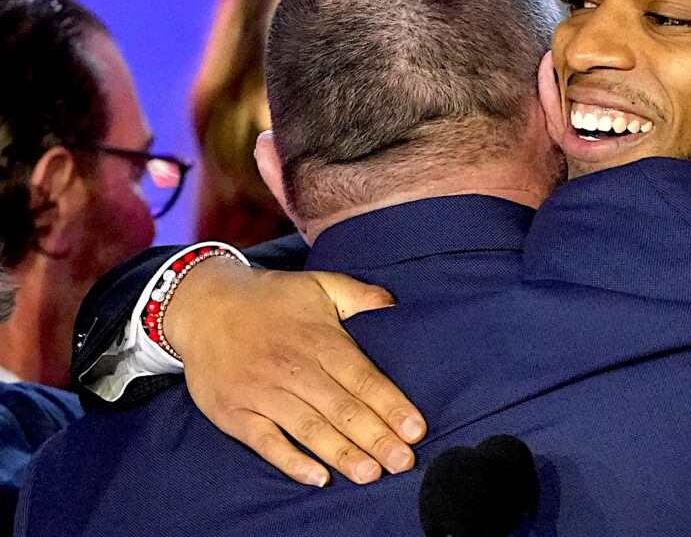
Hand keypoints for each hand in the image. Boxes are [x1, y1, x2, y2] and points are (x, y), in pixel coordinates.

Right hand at [163, 257, 425, 485]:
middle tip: (404, 461)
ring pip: (309, 429)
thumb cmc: (271, 297)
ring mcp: (262, 392)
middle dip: (376, 437)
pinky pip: (265, 442)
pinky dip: (290, 461)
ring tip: (371, 474)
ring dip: (342, 454)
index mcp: (320, 340)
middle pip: (342, 408)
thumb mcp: (319, 284)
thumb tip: (394, 304)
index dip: (391, 405)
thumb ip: (360, 295)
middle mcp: (293, 368)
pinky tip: (317, 478)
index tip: (416, 429)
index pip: (363, 378)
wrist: (203, 304)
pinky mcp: (235, 412)